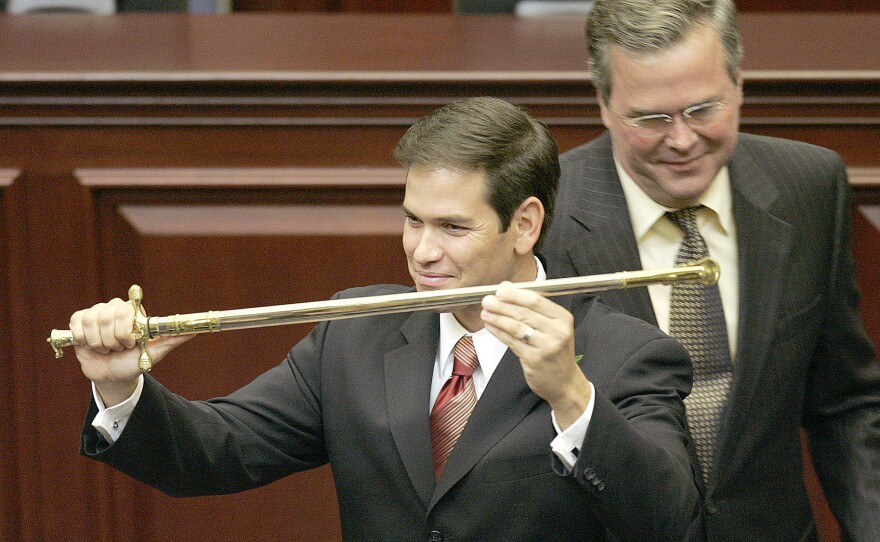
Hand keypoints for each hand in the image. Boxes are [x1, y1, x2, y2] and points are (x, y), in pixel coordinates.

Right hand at [69, 298, 191, 405]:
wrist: (112, 377)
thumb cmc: (134, 362)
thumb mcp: (153, 353)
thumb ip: (171, 340)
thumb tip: (194, 332)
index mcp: (134, 311)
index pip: (127, 309)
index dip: (125, 331)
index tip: (131, 344)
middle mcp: (115, 307)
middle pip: (107, 316)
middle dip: (113, 340)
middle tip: (119, 349)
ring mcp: (96, 312)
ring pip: (92, 322)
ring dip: (100, 343)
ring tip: (107, 349)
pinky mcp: (79, 320)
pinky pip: (77, 324)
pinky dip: (85, 340)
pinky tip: (92, 346)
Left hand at [480, 284, 590, 428]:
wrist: (563, 381)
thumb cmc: (555, 350)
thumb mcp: (553, 326)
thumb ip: (532, 307)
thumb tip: (507, 287)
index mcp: (563, 318)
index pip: (536, 300)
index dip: (515, 294)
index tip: (501, 290)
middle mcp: (558, 331)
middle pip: (524, 313)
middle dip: (502, 305)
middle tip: (487, 300)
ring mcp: (546, 346)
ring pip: (516, 327)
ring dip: (497, 318)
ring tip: (485, 312)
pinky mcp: (534, 359)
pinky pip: (511, 342)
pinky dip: (498, 332)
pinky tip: (490, 326)